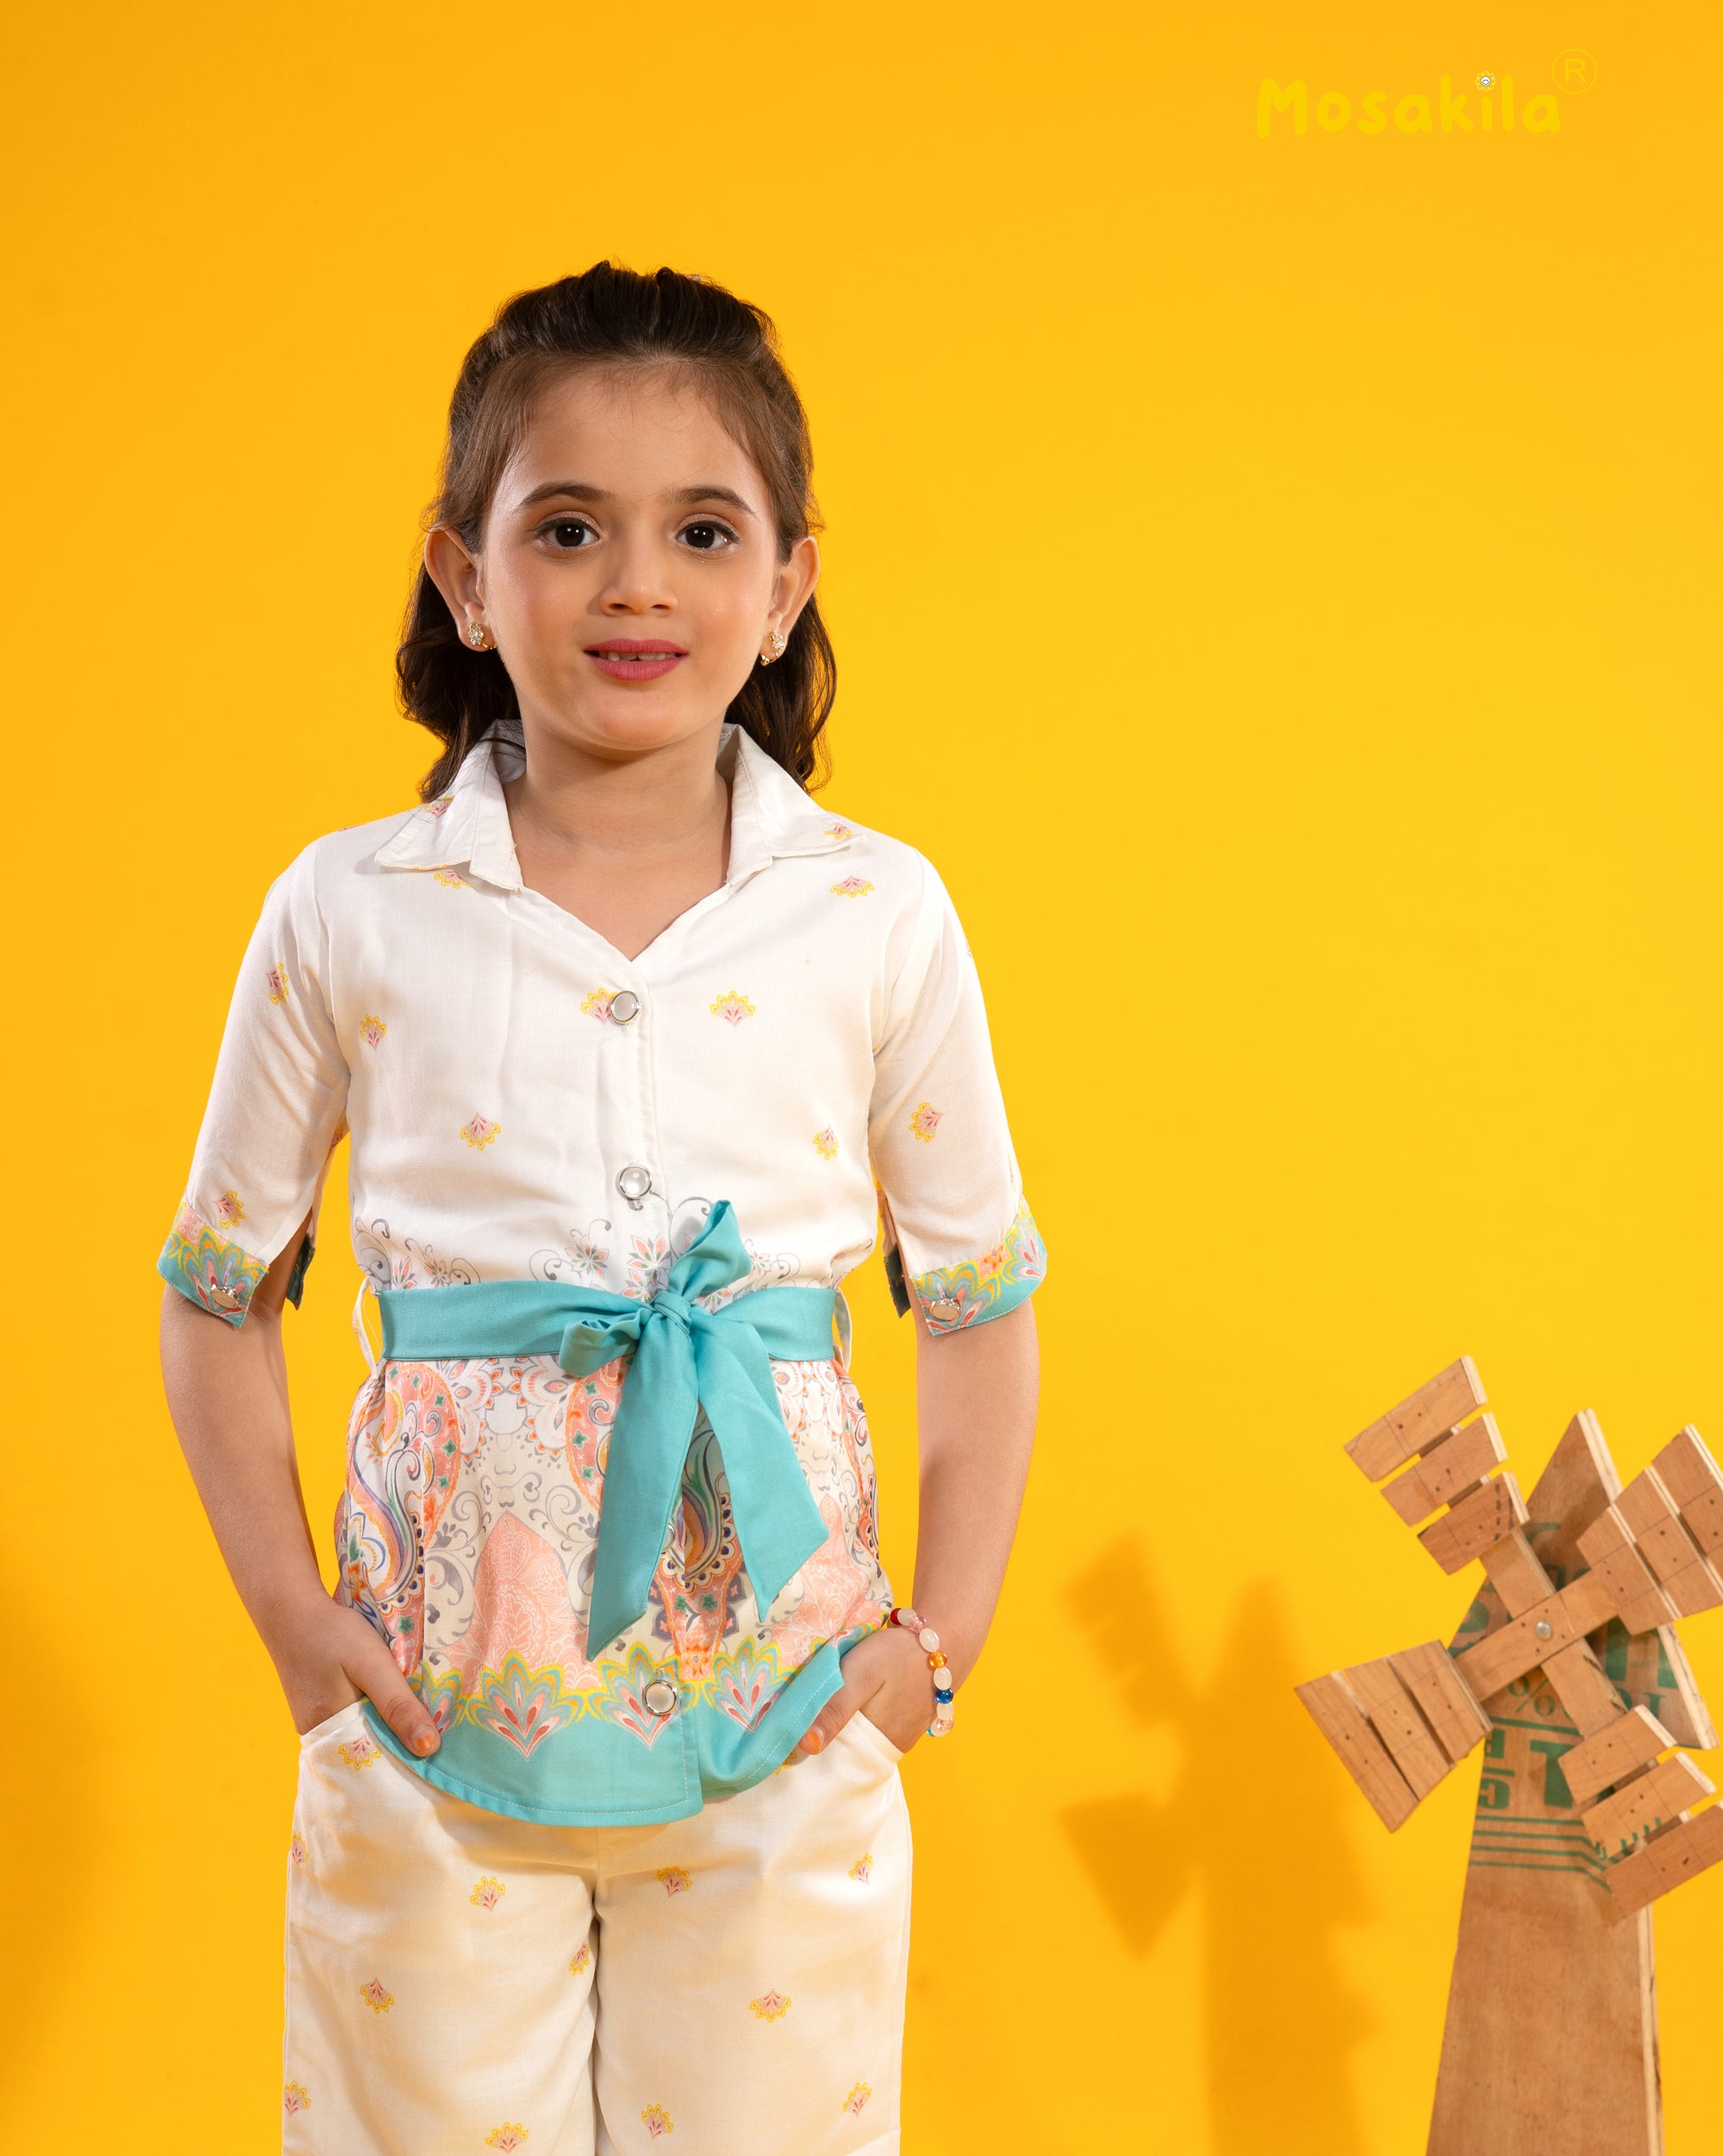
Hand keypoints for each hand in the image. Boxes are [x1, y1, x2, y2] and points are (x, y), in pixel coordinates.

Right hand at [269, 1592, 441, 1758]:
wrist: (291, 1611)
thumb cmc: (332, 1635)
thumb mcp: (372, 1665)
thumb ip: (398, 1705)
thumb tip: (429, 1749)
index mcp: (333, 1736)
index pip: (379, 1766)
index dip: (410, 1762)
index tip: (442, 1758)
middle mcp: (324, 1738)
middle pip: (373, 1754)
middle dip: (404, 1748)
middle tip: (442, 1740)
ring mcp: (321, 1725)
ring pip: (366, 1737)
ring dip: (392, 1731)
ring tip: (426, 1723)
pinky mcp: (322, 1711)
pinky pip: (356, 1723)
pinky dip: (377, 1717)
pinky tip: (398, 1705)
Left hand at [796, 1621, 934, 1758]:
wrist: (943, 1639)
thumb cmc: (898, 1655)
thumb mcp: (860, 1674)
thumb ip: (835, 1709)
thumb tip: (807, 1747)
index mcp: (876, 1741)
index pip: (832, 1754)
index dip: (811, 1740)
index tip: (794, 1721)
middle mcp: (891, 1747)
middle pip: (847, 1746)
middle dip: (828, 1729)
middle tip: (813, 1701)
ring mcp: (902, 1736)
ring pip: (862, 1736)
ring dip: (846, 1722)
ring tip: (834, 1697)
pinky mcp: (909, 1723)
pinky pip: (877, 1727)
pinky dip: (865, 1716)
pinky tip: (859, 1697)